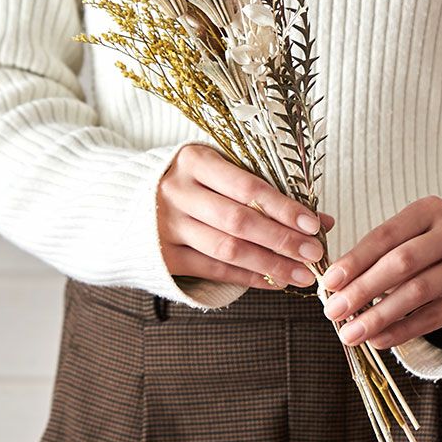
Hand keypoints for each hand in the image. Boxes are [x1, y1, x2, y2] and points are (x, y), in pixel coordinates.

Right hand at [157, 143, 334, 289]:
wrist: (121, 200)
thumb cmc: (187, 180)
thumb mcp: (217, 170)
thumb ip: (262, 189)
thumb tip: (320, 219)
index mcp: (193, 160)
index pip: (247, 186)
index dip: (283, 207)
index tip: (314, 224)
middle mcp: (177, 191)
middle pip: (239, 221)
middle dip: (282, 240)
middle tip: (314, 253)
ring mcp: (166, 226)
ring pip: (227, 249)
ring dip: (270, 264)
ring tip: (302, 275)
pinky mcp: (162, 256)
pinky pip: (213, 269)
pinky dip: (247, 278)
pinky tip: (274, 282)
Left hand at [320, 195, 441, 347]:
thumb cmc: (434, 248)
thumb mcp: (411, 238)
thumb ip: (378, 256)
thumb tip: (336, 286)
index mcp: (429, 210)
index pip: (385, 235)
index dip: (354, 260)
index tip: (329, 282)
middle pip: (401, 262)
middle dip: (362, 289)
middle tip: (333, 311)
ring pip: (418, 291)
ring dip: (379, 315)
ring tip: (351, 332)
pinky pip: (436, 316)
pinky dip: (403, 330)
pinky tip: (379, 340)